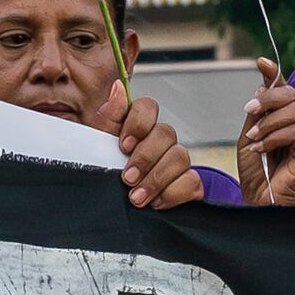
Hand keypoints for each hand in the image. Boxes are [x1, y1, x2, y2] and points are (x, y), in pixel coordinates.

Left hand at [112, 89, 204, 210]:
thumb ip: (110, 117)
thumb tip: (118, 87)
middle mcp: (161, 139)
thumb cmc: (111, 171)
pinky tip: (156, 202)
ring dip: (156, 179)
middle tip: (127, 178)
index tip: (123, 146)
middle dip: (145, 158)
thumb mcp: (101, 145)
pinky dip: (173, 193)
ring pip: (180, 157)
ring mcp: (177, 160)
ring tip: (136, 198)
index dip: (138, 124)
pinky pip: (192, 181)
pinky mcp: (189, 183)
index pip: (147, 107)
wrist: (122, 207)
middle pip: (166, 133)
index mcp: (139, 126)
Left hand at [233, 61, 294, 207]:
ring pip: (294, 111)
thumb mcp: (251, 137)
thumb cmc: (258, 176)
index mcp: (289, 122)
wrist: (262, 205)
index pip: (286, 91)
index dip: (275, 74)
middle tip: (249, 108)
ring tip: (253, 138)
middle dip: (268, 98)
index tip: (261, 62)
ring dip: (267, 122)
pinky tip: (261, 149)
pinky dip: (273, 138)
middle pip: (292, 95)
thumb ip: (257, 115)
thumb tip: (263, 87)